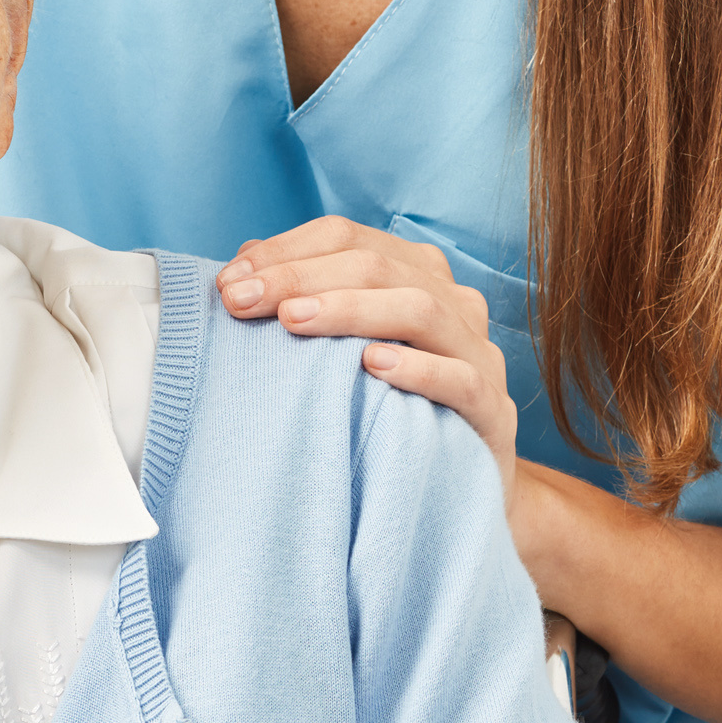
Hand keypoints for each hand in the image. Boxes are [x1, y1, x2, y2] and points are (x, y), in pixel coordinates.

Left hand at [220, 217, 520, 477]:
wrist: (454, 484)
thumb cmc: (383, 407)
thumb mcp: (340, 349)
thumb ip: (300, 301)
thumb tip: (242, 268)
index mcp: (414, 274)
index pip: (347, 237)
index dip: (285, 251)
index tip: (228, 282)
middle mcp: (452, 303)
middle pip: (378, 265)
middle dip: (301, 278)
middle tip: (242, 302)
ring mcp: (478, 354)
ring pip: (420, 310)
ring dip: (350, 310)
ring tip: (293, 321)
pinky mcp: (493, 411)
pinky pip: (460, 379)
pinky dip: (416, 368)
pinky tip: (370, 365)